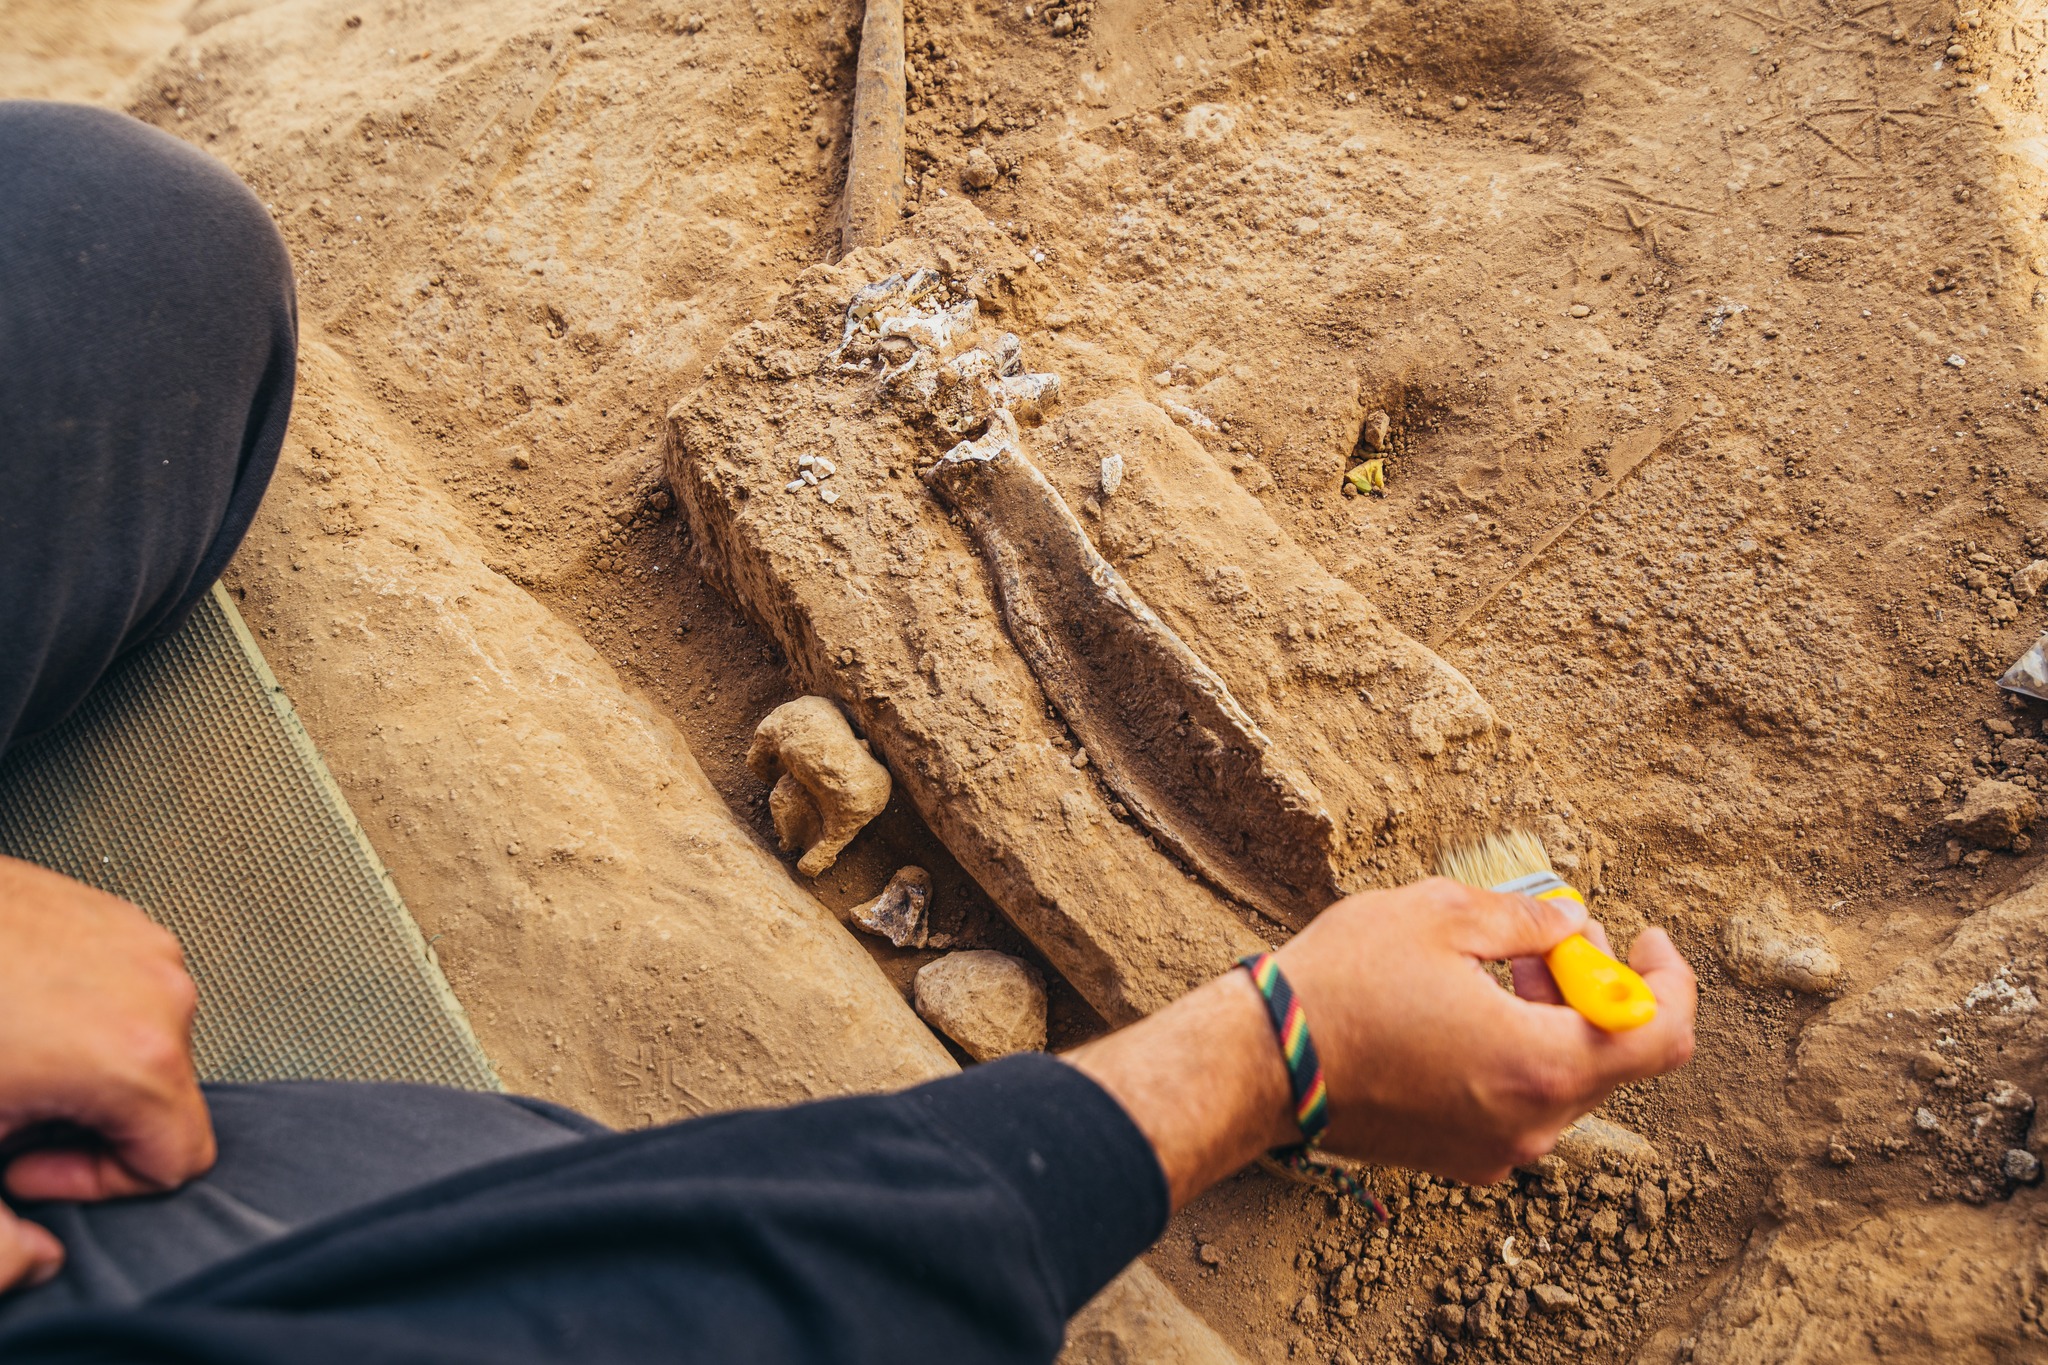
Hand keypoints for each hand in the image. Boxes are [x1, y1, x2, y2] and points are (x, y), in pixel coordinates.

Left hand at [0, 857, 215, 1289]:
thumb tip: (35, 1260)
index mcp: (138, 1056)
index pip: (181, 1160)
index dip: (99, 1181)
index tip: (34, 1160)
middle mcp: (159, 992)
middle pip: (167, 1098)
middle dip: (91, 1119)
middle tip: (11, 1108)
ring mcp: (143, 944)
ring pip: (151, 1041)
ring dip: (89, 1064)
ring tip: (13, 1053)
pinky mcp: (120, 916)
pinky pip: (132, 990)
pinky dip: (84, 1013)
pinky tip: (19, 1010)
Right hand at [1067, 878, 1694, 1207]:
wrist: (1262, 1062)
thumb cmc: (1344, 983)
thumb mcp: (1440, 915)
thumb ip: (1525, 918)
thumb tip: (1570, 925)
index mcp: (1541, 1066)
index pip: (1661, 1038)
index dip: (1669, 981)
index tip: (1644, 938)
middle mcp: (1531, 1123)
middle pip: (1610, 1059)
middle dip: (1596, 988)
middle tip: (1557, 935)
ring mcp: (1493, 1148)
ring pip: (1560, 1080)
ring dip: (1552, 1018)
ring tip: (1501, 960)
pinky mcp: (1456, 1155)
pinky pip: (1516, 1102)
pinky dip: (1515, 1052)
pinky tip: (1465, 1006)